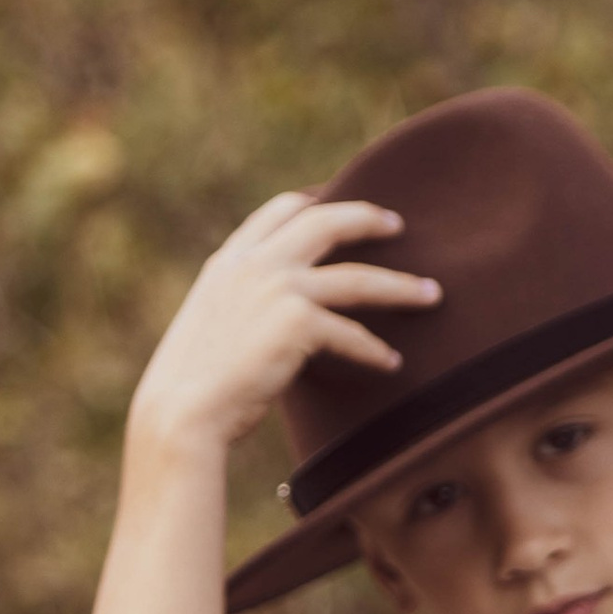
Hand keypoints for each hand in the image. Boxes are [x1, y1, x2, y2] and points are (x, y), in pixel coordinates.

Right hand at [127, 194, 442, 463]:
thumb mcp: (212, 324)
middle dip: (367, 218)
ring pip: (358, 278)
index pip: (279, 211)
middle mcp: (255, 264)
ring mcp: (278, 288)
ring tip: (431, 295)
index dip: (315, 202)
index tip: (339, 202)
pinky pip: (352, 335)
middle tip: (398, 225)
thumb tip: (275, 315)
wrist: (181, 411)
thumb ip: (243, 304)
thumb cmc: (192, 384)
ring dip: (400, 287)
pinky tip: (392, 363)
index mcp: (230, 261)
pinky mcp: (298, 322)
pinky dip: (375, 351)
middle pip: (326, 222)